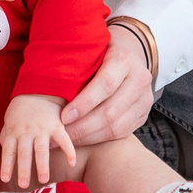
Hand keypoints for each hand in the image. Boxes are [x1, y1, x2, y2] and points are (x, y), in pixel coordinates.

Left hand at [0, 94, 75, 188]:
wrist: (39, 88)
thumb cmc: (22, 108)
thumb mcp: (10, 119)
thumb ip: (7, 134)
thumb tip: (2, 148)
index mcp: (14, 131)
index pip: (9, 150)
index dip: (7, 164)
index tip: (6, 178)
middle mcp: (27, 131)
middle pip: (24, 152)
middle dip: (23, 169)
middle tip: (22, 185)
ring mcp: (42, 129)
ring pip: (41, 149)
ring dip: (42, 165)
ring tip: (43, 180)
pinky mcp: (57, 125)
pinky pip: (64, 139)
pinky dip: (69, 150)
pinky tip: (72, 162)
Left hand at [59, 29, 153, 146]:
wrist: (131, 55)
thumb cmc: (101, 52)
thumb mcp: (91, 51)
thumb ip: (78, 65)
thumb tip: (48, 86)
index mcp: (125, 59)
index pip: (105, 85)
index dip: (83, 104)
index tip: (62, 117)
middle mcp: (139, 79)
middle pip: (110, 111)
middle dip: (82, 127)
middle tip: (59, 135)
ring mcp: (144, 99)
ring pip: (116, 127)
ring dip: (88, 137)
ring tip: (66, 141)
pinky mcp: (143, 115)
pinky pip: (120, 134)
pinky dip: (98, 139)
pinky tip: (80, 140)